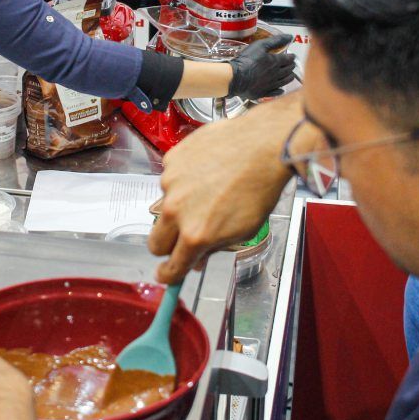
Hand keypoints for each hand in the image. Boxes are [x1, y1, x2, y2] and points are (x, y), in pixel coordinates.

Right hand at [148, 95, 301, 283]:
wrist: (263, 144)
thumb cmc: (259, 186)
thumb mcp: (243, 230)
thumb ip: (214, 246)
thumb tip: (198, 258)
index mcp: (196, 234)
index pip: (171, 267)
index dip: (169, 275)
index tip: (167, 274)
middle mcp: (176, 210)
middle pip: (155, 242)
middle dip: (167, 246)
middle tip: (182, 237)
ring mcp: (170, 183)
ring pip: (164, 206)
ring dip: (179, 206)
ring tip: (208, 190)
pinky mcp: (171, 160)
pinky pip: (170, 178)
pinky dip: (183, 179)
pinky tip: (206, 171)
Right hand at [227, 34, 295, 99]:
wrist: (236, 78)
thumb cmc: (246, 60)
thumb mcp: (260, 46)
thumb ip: (275, 41)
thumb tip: (289, 37)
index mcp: (276, 62)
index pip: (288, 59)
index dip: (291, 57)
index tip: (292, 56)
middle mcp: (276, 74)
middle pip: (288, 71)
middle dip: (291, 67)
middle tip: (291, 65)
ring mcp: (270, 85)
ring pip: (284, 82)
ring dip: (289, 78)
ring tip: (290, 76)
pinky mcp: (264, 93)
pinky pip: (275, 93)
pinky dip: (279, 91)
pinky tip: (281, 90)